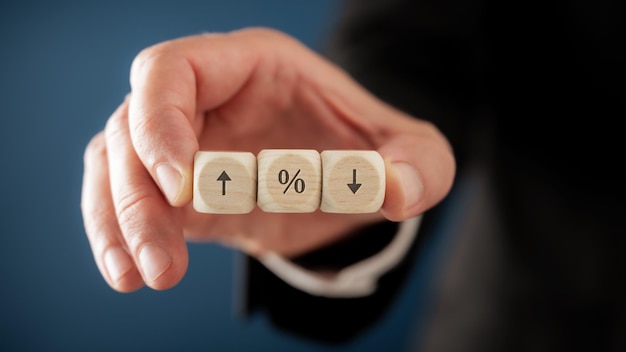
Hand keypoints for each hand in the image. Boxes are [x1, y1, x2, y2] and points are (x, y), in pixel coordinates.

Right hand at [81, 28, 454, 291]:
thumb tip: (396, 193)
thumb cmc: (371, 148)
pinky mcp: (178, 188)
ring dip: (118, 221)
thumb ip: (417, 167)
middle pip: (132, 122)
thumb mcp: (413, 153)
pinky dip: (118, 233)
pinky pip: (125, 198)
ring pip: (116, 163)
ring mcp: (185, 141)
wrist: (347, 180)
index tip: (182, 184)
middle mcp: (206, 97)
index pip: (175, 68)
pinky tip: (131, 274)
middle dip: (136, 192)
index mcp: (251, 65)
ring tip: (139, 278)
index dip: (162, 119)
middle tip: (162, 263)